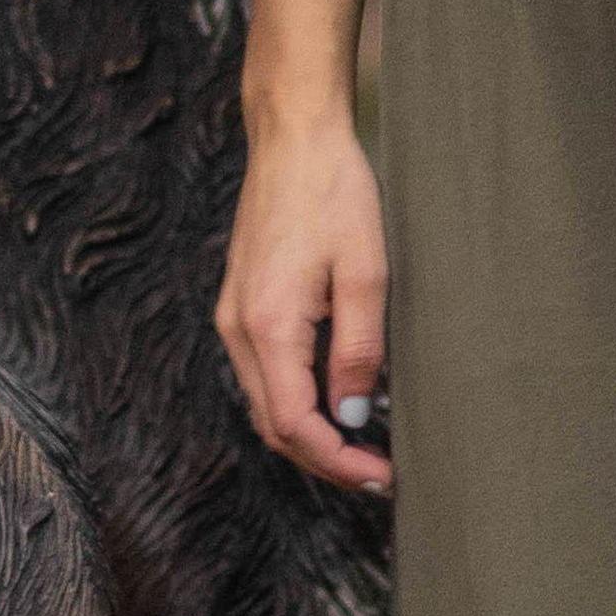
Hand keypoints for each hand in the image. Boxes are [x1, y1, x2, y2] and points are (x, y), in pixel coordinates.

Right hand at [219, 105, 396, 496]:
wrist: (293, 140)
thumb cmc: (334, 195)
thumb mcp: (365, 274)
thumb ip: (358, 351)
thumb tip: (355, 415)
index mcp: (267, 325)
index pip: (294, 424)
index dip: (337, 461)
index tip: (382, 476)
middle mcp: (237, 328)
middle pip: (272, 425)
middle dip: (324, 459)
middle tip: (379, 473)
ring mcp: (233, 316)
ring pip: (265, 403)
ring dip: (310, 434)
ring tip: (363, 446)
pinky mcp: (241, 304)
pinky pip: (262, 374)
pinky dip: (296, 401)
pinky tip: (336, 400)